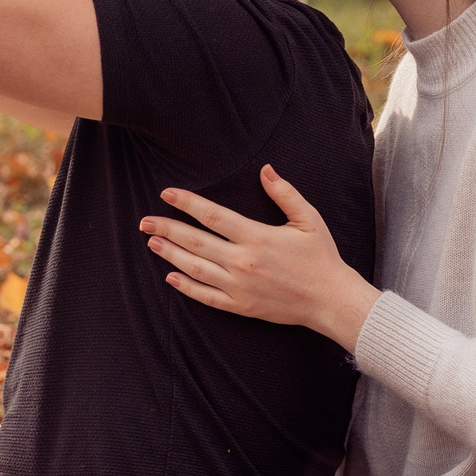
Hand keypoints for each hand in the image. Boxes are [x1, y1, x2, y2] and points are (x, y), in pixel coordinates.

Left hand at [141, 166, 379, 350]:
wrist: (330, 300)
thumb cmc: (321, 257)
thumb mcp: (308, 219)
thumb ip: (285, 193)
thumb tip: (265, 169)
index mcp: (256, 237)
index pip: (212, 215)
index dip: (187, 203)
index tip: (167, 194)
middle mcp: (243, 262)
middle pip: (195, 242)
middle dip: (167, 229)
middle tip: (144, 221)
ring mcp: (239, 287)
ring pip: (195, 269)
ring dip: (170, 254)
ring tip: (152, 242)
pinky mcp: (241, 306)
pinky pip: (207, 296)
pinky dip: (186, 287)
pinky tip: (171, 277)